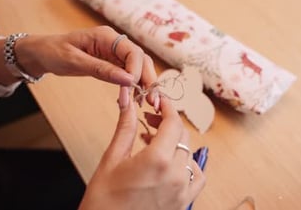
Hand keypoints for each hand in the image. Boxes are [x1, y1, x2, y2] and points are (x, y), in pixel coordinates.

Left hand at [16, 26, 156, 87]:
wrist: (42, 53)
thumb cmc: (54, 52)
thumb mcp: (75, 62)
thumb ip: (102, 70)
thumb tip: (128, 80)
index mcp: (107, 36)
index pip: (133, 52)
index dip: (137, 70)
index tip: (133, 88)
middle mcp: (115, 43)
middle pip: (141, 59)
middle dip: (147, 79)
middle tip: (151, 101)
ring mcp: (115, 53)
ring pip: (138, 67)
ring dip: (144, 84)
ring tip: (145, 103)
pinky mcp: (112, 63)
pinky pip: (128, 74)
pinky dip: (133, 86)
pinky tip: (133, 99)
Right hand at [78, 87, 205, 209]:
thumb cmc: (103, 201)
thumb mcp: (112, 159)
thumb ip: (126, 127)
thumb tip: (127, 101)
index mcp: (157, 160)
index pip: (173, 122)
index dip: (167, 107)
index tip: (159, 102)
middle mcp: (175, 175)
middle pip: (182, 136)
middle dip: (167, 123)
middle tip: (149, 121)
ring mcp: (182, 190)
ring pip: (189, 153)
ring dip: (175, 143)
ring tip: (153, 143)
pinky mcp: (184, 202)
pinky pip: (197, 176)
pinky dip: (188, 165)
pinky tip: (172, 163)